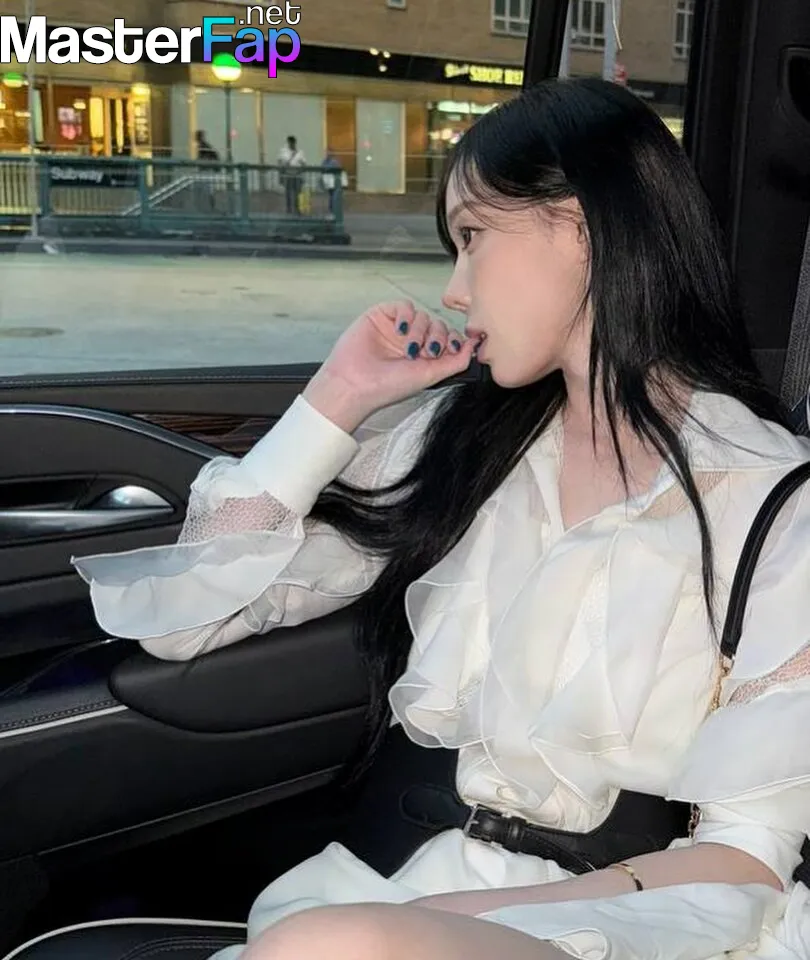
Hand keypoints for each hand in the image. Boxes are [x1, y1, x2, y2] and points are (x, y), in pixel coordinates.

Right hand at [303, 300, 479, 432]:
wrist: (355, 384)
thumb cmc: (387, 386)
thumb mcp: (430, 376)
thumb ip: (455, 362)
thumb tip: (474, 346)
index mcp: (424, 357)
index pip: (448, 338)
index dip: (452, 340)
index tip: (450, 348)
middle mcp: (412, 341)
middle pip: (438, 324)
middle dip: (437, 337)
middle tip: (428, 352)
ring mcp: (397, 328)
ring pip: (423, 315)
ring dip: (420, 330)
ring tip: (409, 348)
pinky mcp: (382, 315)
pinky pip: (403, 306)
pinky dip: (406, 316)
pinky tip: (400, 330)